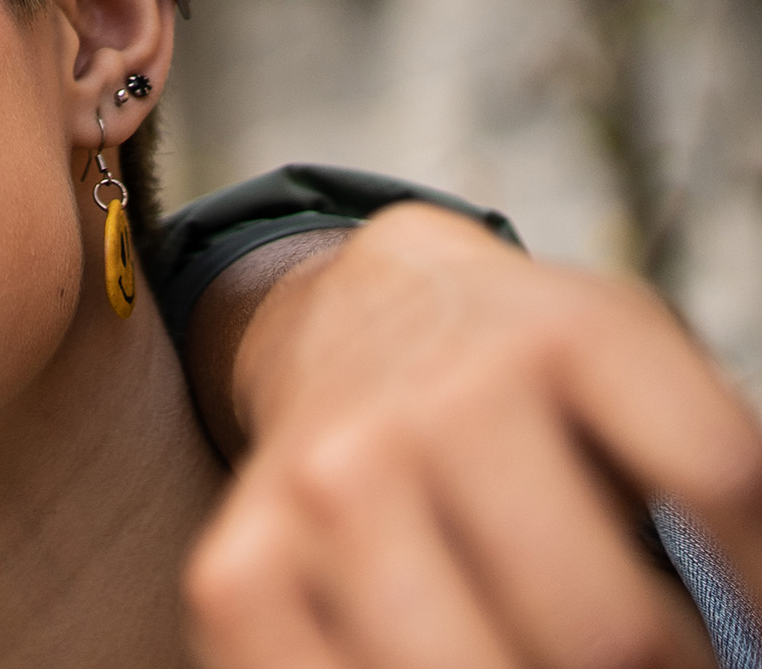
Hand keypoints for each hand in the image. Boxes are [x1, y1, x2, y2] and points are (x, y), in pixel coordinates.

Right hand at [187, 203, 761, 667]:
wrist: (350, 314)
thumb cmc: (526, 375)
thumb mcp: (634, 368)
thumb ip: (706, 466)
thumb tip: (744, 612)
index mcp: (564, 335)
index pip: (720, 478)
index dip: (757, 576)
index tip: (747, 615)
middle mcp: (432, 404)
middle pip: (603, 630)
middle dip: (651, 667)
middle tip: (646, 658)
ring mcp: (326, 490)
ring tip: (543, 657)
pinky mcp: (238, 570)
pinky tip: (431, 656)